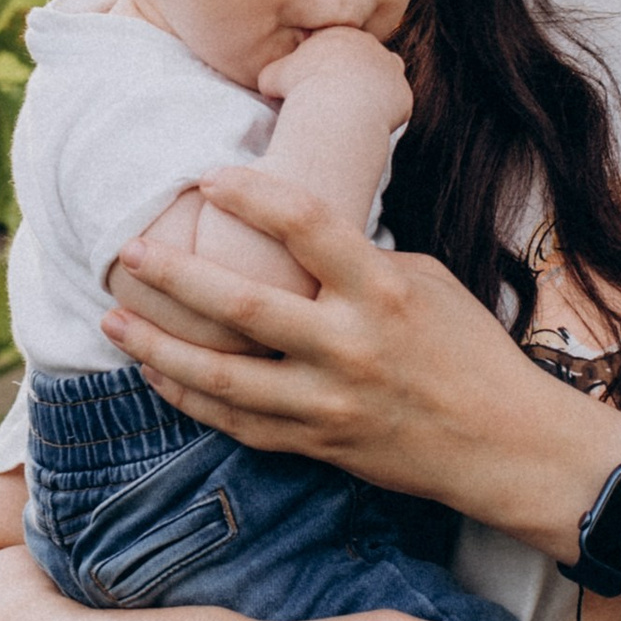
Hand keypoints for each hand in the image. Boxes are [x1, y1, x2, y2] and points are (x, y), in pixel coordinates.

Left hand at [103, 165, 620, 547]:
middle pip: (241, 305)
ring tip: (115, 317)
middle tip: (130, 250)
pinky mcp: (317, 443)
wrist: (505, 444)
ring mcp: (329, 402)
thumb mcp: (426, 279)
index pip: (305, 224)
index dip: (250, 194)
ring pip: (222, 376)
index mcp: (383, 289)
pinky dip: (189, 397)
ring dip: (159, 345)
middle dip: (174, 276)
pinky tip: (155, 372)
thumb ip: (356, 259)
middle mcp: (350, 346)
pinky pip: (236, 422)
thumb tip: (289, 234)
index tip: (209, 176)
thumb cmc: (467, 349)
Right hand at [256, 25, 412, 124]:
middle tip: (337, 92)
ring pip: (386, 72)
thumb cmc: (300, 89)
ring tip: (358, 105)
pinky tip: (369, 121)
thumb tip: (269, 83)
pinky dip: (384, 111)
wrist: (337, 107)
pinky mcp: (402, 92)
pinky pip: (395, 102)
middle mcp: (369, 45)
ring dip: (375, 85)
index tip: (317, 76)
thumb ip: (272, 74)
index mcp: (338, 34)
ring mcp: (390, 67)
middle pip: (362, 53)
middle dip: (352, 69)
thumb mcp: (271, 77)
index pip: (334, 41)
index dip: (325, 58)